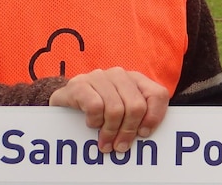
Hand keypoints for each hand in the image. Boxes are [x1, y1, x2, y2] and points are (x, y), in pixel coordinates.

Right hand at [48, 67, 169, 153]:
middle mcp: (119, 74)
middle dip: (128, 131)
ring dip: (110, 132)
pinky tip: (91, 125)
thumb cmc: (99, 112)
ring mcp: (98, 77)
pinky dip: (94, 121)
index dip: (154, 118)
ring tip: (105, 144)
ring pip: (116, 109)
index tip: (143, 134)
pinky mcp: (79, 84)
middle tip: (120, 147)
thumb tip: (146, 134)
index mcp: (135, 79)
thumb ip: (139, 119)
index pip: (158, 95)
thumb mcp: (123, 115)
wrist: (64, 103)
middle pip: (136, 106)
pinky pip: (95, 106)